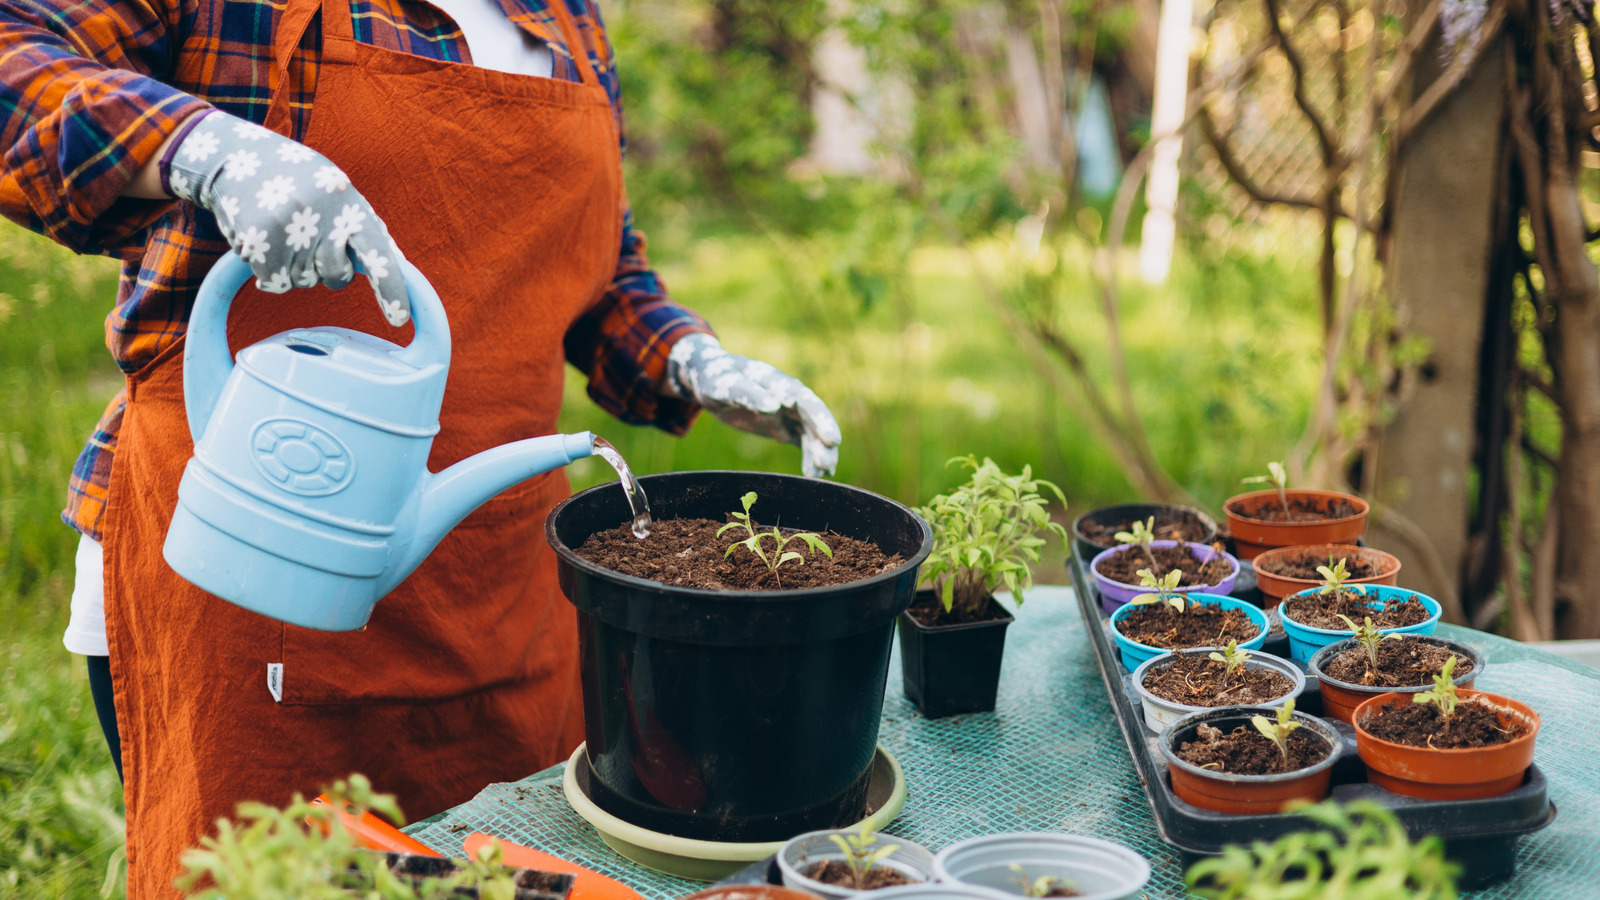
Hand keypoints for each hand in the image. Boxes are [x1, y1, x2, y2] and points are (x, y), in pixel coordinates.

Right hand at [165, 111, 409, 325]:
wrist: (235, 158)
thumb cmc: (297, 181)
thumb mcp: (337, 192)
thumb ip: (364, 228)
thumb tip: (398, 267)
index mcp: (348, 202)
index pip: (377, 252)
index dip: (391, 288)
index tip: (400, 318)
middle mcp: (319, 216)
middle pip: (336, 277)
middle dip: (328, 271)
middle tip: (311, 240)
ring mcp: (285, 229)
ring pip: (302, 283)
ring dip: (294, 267)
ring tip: (283, 231)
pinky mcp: (256, 243)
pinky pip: (274, 284)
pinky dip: (269, 271)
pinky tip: (264, 240)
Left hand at [666, 334, 840, 476]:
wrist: (710, 377)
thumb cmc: (717, 377)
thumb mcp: (726, 385)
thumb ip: (748, 394)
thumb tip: (775, 406)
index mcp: (780, 384)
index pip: (806, 402)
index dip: (821, 420)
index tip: (832, 440)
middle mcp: (789, 398)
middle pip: (814, 420)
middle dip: (823, 442)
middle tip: (827, 466)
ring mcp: (788, 413)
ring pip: (811, 433)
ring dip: (818, 453)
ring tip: (822, 475)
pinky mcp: (782, 426)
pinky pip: (802, 442)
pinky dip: (809, 457)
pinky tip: (813, 475)